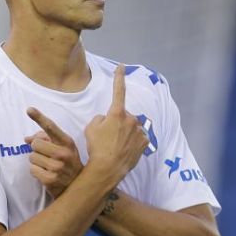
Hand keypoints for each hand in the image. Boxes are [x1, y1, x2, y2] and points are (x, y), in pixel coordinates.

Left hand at [26, 107, 82, 197]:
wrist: (78, 187)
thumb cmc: (68, 163)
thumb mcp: (63, 148)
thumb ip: (46, 140)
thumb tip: (27, 139)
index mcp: (67, 142)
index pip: (51, 127)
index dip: (39, 117)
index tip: (29, 109)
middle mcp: (63, 153)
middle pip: (36, 144)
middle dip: (37, 149)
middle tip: (46, 155)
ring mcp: (57, 167)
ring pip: (32, 157)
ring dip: (36, 161)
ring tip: (48, 166)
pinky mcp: (50, 179)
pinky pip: (32, 170)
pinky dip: (36, 172)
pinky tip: (46, 174)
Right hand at [84, 64, 148, 178]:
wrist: (107, 168)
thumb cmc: (96, 148)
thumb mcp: (90, 128)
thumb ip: (100, 118)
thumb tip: (107, 119)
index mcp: (117, 113)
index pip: (118, 91)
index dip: (119, 77)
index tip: (121, 67)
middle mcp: (131, 119)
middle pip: (124, 116)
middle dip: (118, 122)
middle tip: (108, 137)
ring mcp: (139, 131)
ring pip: (132, 127)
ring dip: (126, 132)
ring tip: (116, 146)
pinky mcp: (145, 142)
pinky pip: (138, 138)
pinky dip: (133, 142)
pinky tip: (125, 150)